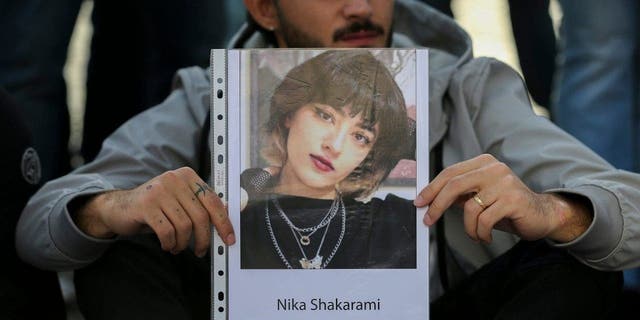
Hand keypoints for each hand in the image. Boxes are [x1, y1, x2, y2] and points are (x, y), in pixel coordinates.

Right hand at [74, 167, 234, 256]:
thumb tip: (228, 220)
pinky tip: (167, 245)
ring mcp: (159, 191)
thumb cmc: (156, 207)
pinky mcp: (146, 205)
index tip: (229, 238)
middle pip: (200, 216)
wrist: (120, 207)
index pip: (213, 200)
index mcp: (187, 176)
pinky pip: (167, 231)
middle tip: (201, 251)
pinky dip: (170, 243)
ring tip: (178, 246)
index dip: (224, 222)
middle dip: (203, 239)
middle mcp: (174, 179)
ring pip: (184, 226)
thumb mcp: (180, 202)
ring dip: (183, 243)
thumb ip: (201, 206)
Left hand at [413, 154, 591, 242]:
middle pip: (454, 185)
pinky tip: (486, 236)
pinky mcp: (513, 199)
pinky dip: (480, 233)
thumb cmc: (505, 207)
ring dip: (468, 228)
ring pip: (469, 208)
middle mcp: (494, 168)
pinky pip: (484, 220)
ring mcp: (505, 182)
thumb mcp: (479, 198)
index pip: (450, 173)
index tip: (419, 202)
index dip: (431, 188)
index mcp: (483, 163)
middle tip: (428, 220)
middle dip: (437, 205)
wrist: (542, 215)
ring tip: (476, 234)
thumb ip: (458, 195)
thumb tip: (429, 199)